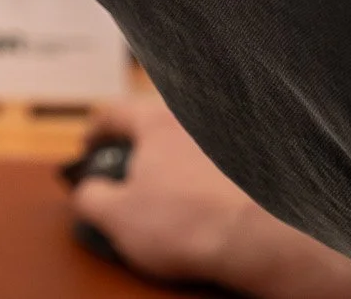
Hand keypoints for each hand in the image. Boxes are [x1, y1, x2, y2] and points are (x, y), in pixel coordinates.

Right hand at [70, 95, 350, 298]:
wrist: (263, 239)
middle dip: (143, 146)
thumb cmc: (190, 223)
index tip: (90, 148)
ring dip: (182, 161)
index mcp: (156, 120)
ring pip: (195, 142)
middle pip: (156, 122)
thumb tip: (87, 193)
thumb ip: (90, 198)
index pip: (112, 112)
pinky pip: (227, 162)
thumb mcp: (117, 218)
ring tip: (176, 194)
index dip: (94, 132)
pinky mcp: (261, 161)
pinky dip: (215, 178)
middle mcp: (197, 117)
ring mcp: (233, 137)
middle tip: (134, 175)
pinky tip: (212, 203)